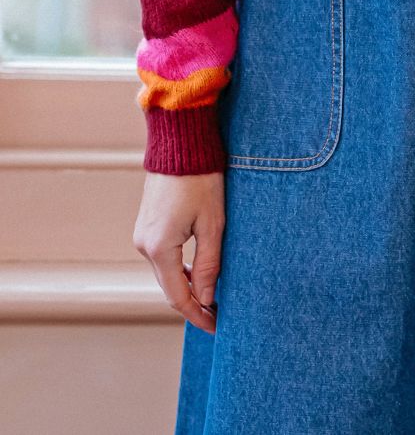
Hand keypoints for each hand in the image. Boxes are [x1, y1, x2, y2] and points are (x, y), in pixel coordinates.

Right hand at [133, 170, 225, 334]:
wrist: (179, 143)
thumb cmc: (201, 179)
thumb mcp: (213, 223)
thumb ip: (210, 264)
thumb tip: (208, 299)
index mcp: (159, 248)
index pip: (178, 296)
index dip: (198, 315)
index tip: (216, 327)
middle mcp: (144, 245)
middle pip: (169, 287)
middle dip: (193, 303)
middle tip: (218, 316)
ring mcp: (142, 235)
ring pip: (166, 272)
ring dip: (187, 286)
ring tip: (213, 297)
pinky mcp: (146, 225)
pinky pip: (162, 257)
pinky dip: (179, 269)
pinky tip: (198, 272)